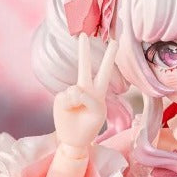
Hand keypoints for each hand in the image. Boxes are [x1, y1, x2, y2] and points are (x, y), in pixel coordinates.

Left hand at [53, 34, 118, 153]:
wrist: (72, 141)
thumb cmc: (66, 120)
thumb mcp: (61, 102)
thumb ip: (69, 93)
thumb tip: (80, 91)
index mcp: (85, 88)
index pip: (87, 68)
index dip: (84, 52)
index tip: (84, 35)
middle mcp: (95, 94)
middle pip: (103, 73)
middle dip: (110, 57)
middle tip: (114, 40)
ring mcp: (99, 102)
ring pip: (82, 88)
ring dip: (71, 98)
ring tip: (71, 110)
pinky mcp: (99, 111)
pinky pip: (82, 97)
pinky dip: (74, 102)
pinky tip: (74, 112)